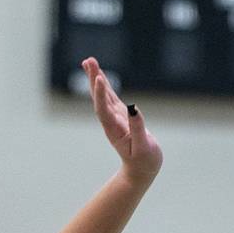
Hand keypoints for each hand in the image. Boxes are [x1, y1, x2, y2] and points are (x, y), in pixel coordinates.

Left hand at [81, 58, 162, 186]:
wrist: (141, 171)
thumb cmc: (145, 161)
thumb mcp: (144, 148)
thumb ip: (138, 128)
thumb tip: (134, 108)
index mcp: (115, 130)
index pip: (104, 109)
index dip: (101, 94)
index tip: (99, 78)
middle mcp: (111, 123)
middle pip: (99, 99)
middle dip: (94, 80)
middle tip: (88, 61)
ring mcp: (115, 118)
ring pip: (103, 96)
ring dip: (96, 78)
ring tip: (89, 61)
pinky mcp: (121, 116)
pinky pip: (110, 97)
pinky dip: (105, 85)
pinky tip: (100, 74)